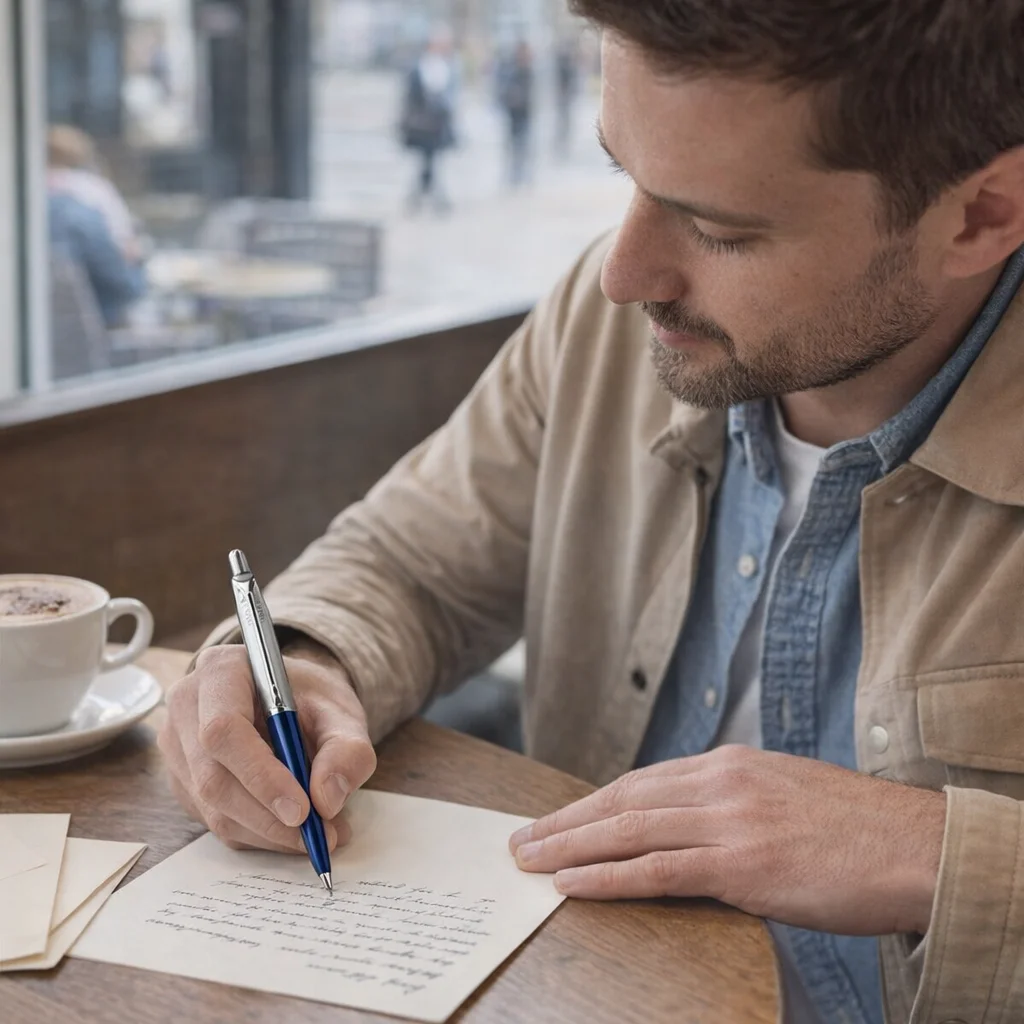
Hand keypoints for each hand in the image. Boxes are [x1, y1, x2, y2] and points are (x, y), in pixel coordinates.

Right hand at [159, 641, 375, 854]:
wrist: (293, 703)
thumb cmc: (312, 701)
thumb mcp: (342, 713)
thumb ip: (345, 749)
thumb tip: (327, 798)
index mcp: (221, 671)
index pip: (223, 729)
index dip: (260, 775)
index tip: (303, 810)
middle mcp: (187, 707)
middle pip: (213, 776)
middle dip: (269, 815)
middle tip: (321, 835)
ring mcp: (178, 747)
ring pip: (213, 807)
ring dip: (268, 831)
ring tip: (320, 833)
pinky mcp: (183, 782)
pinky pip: (215, 821)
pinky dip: (259, 834)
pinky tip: (292, 829)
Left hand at [509, 745, 946, 935]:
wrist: (915, 846)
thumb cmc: (854, 830)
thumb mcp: (782, 795)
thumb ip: (732, 802)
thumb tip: (687, 825)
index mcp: (729, 764)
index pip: (640, 782)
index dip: (591, 803)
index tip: (557, 819)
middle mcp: (720, 782)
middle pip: (622, 799)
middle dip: (565, 821)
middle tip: (520, 840)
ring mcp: (729, 820)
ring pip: (628, 829)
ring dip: (569, 846)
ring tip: (528, 862)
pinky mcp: (742, 862)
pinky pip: (657, 868)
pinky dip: (608, 876)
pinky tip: (571, 884)